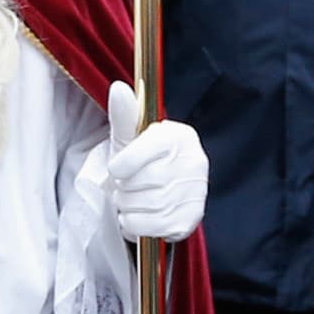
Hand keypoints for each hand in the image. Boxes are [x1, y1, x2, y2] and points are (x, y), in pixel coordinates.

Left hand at [101, 84, 206, 241]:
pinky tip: (139, 215)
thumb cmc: (141, 163)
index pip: (139, 153)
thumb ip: (124, 116)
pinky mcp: (190, 220)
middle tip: (127, 185)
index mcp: (180, 136)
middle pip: (138, 182)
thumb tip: (118, 87)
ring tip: (133, 199)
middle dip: (123, 188)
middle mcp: (194, 162)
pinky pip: (147, 226)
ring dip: (126, 206)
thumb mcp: (130, 139)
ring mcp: (195, 193)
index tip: (118, 168)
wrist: (160, 195)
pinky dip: (133, 224)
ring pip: (140, 205)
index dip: (121, 165)